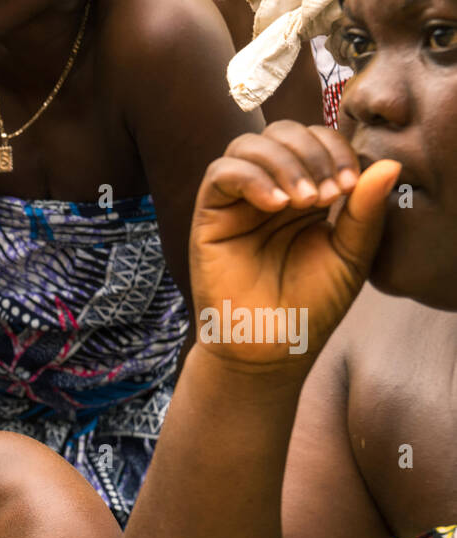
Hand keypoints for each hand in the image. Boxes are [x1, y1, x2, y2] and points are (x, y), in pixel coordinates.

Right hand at [189, 120, 400, 367]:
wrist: (272, 347)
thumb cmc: (310, 306)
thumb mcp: (351, 255)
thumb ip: (366, 211)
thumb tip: (388, 163)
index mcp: (305, 192)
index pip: (316, 141)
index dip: (336, 149)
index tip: (350, 187)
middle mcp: (269, 190)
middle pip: (282, 132)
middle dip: (311, 152)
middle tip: (328, 195)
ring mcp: (237, 202)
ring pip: (249, 145)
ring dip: (283, 162)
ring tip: (303, 202)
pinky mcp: (209, 217)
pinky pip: (221, 173)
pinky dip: (252, 178)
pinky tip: (276, 205)